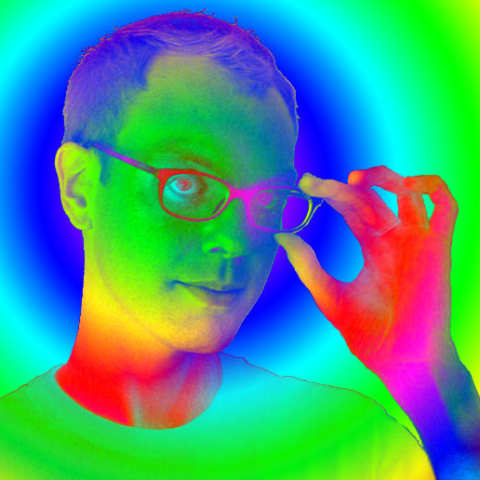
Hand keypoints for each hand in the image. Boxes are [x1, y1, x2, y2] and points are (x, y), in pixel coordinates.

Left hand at [275, 166, 457, 374]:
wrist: (401, 364)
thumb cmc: (368, 335)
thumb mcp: (329, 294)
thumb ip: (307, 264)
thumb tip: (281, 236)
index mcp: (372, 248)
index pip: (351, 208)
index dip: (329, 192)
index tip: (304, 185)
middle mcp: (394, 240)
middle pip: (370, 198)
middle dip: (340, 186)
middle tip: (310, 183)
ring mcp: (416, 241)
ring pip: (407, 192)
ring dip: (383, 177)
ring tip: (352, 180)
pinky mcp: (438, 247)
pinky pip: (446, 207)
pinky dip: (432, 187)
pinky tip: (405, 185)